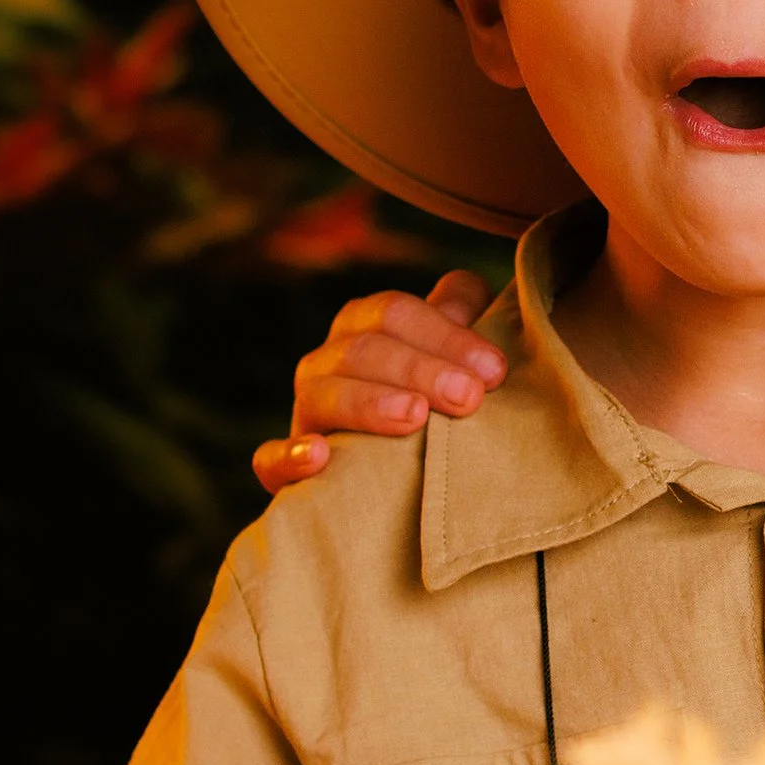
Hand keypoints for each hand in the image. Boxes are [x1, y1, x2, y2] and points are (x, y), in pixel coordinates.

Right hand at [251, 272, 504, 494]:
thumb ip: (459, 317)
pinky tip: (319, 456)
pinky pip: (270, 459)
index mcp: (362, 326)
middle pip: (365, 350)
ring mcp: (303, 412)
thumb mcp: (445, 354)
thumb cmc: (428, 398)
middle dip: (421, 370)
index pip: (395, 313)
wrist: (387, 477)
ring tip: (415, 417)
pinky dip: (289, 457)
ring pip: (322, 395)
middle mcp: (327, 362)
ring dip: (369, 403)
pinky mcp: (283, 467)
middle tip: (470, 397)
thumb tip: (471, 288)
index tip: (494, 369)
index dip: (446, 335)